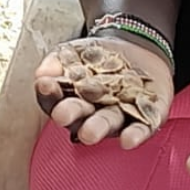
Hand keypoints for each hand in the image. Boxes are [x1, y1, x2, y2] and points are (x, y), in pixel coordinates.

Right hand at [33, 35, 173, 148]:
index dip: (49, 94)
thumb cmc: (99, 57)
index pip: (56, 100)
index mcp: (72, 98)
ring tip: (89, 133)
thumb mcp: (74, 52)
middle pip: (80, 116)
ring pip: (107, 124)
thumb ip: (57, 61)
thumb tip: (42, 74)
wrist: (137, 49)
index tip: (45, 84)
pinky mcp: (148, 118)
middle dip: (71, 114)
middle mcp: (93, 113)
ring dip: (98, 128)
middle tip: (62, 115)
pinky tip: (128, 140)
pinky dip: (135, 135)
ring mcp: (120, 116)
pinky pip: (141, 129)